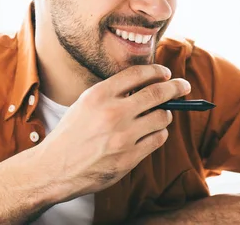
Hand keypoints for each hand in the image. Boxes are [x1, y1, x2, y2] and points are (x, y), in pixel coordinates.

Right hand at [33, 65, 190, 200]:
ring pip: (162, 117)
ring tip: (160, 114)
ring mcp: (123, 136)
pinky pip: (158, 139)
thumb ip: (112, 94)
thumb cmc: (70, 134)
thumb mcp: (85, 104)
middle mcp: (113, 112)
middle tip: (183, 86)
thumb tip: (146, 86)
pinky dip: (159, 133)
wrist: (55, 168)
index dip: (157, 71)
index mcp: (99, 95)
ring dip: (165, 114)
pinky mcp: (130, 157)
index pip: (138, 74)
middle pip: (157, 93)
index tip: (166, 73)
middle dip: (176, 87)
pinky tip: (151, 133)